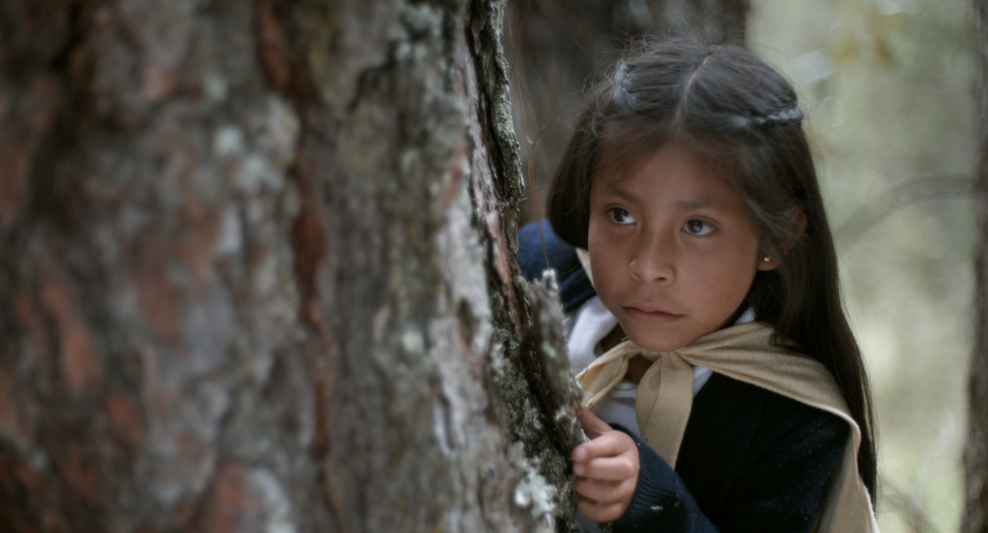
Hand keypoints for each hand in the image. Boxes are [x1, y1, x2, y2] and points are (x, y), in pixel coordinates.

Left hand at [572, 406, 639, 521]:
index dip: (593, 449)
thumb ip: (588, 421)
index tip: (575, 453)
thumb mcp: (603, 434)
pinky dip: (586, 506)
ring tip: (576, 481)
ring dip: (585, 488)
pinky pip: (603, 513)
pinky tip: (581, 496)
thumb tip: (571, 403)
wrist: (634, 476)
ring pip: (607, 494)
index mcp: (624, 445)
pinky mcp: (621, 509)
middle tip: (575, 468)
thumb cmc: (612, 452)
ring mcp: (628, 490)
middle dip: (591, 470)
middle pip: (616, 471)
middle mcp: (631, 468)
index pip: (613, 445)